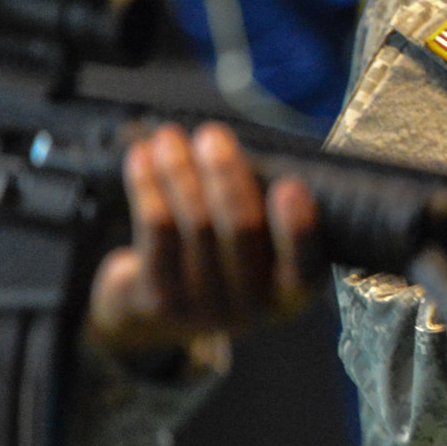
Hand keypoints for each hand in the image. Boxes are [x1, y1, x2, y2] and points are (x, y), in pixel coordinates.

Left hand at [87, 123, 322, 356]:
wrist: (156, 310)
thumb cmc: (218, 255)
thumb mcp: (252, 239)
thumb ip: (258, 204)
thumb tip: (237, 151)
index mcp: (290, 295)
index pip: (304, 267)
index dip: (298, 230)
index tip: (291, 186)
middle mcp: (253, 309)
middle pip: (242, 231)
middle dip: (226, 175)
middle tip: (212, 134)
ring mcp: (204, 309)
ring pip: (195, 225)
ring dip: (180, 172)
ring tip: (170, 136)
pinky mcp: (160, 301)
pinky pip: (157, 231)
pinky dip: (149, 187)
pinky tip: (142, 157)